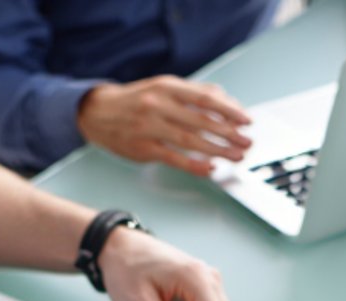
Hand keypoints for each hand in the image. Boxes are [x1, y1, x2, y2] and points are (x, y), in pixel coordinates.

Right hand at [76, 76, 252, 176]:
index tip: (247, 121)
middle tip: (246, 143)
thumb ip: (194, 93)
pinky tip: (210, 168)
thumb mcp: (163, 87)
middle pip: (201, 121)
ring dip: (217, 150)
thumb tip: (225, 100)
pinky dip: (193, 164)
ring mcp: (149, 127)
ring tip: (235, 156)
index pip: (205, 98)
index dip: (229, 111)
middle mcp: (158, 104)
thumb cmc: (137, 100)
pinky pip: (173, 158)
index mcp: (167, 86)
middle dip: (228, 134)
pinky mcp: (143, 148)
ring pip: (190, 140)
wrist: (98, 112)